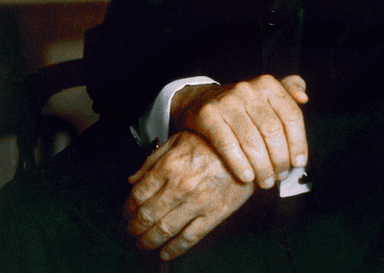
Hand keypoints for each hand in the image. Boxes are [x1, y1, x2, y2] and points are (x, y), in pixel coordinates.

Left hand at [124, 131, 253, 260]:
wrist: (248, 149)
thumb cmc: (213, 142)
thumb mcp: (179, 140)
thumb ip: (153, 159)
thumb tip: (133, 179)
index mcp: (171, 164)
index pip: (139, 194)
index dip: (128, 207)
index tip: (126, 212)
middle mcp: (181, 185)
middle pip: (147, 215)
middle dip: (134, 227)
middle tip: (131, 231)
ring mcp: (198, 202)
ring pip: (164, 230)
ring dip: (148, 240)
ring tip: (143, 243)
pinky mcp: (214, 214)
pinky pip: (189, 238)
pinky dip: (173, 249)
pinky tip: (165, 252)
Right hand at [170, 74, 308, 188]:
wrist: (200, 101)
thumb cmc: (243, 105)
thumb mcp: (266, 94)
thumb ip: (289, 93)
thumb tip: (304, 98)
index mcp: (268, 84)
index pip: (291, 115)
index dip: (298, 141)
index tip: (299, 162)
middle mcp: (248, 89)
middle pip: (272, 130)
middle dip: (280, 159)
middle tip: (280, 176)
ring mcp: (227, 101)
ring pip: (251, 140)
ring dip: (262, 167)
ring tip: (266, 181)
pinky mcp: (208, 114)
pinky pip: (227, 144)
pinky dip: (240, 164)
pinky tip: (247, 177)